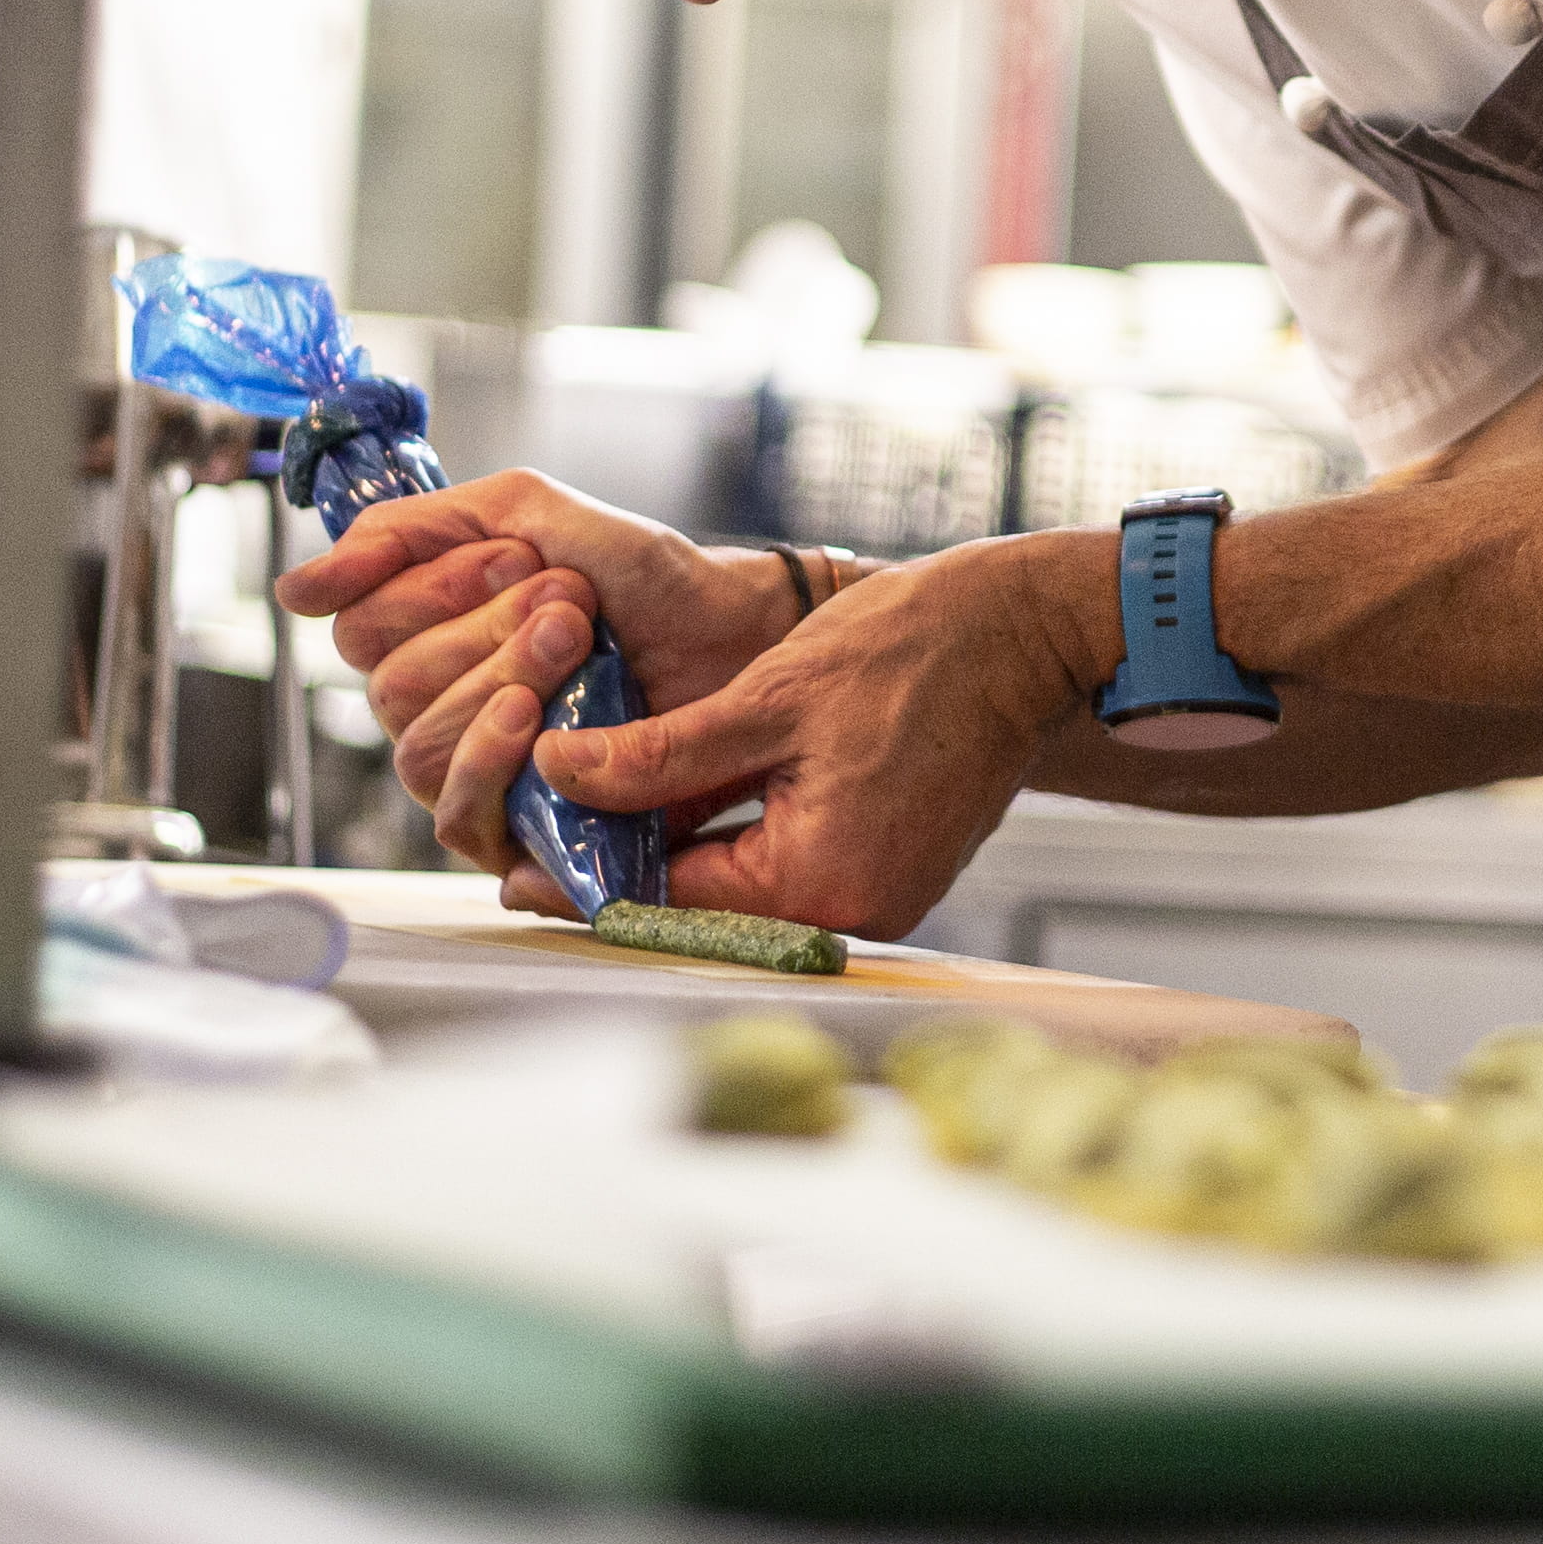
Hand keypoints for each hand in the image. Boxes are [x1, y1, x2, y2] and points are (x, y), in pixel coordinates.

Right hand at [275, 469, 793, 883]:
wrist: (738, 637)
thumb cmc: (644, 581)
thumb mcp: (528, 516)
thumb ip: (412, 529)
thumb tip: (295, 586)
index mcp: (428, 632)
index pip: (358, 623)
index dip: (427, 589)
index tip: (517, 560)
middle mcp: (437, 704)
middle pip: (386, 685)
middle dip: (478, 632)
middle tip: (566, 604)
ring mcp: (473, 769)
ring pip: (415, 744)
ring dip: (494, 682)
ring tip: (573, 643)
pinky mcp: (514, 832)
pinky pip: (454, 815)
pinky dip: (487, 759)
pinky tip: (532, 719)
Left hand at [529, 533, 1113, 942]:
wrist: (1026, 633)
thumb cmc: (916, 651)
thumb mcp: (766, 697)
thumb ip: (659, 753)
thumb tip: (559, 771)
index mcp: (819, 880)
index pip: (669, 901)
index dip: (584, 878)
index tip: (516, 868)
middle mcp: (852, 910)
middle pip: (706, 904)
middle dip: (627, 862)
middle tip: (546, 827)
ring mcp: (879, 896)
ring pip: (744, 887)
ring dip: (679, 848)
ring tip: (603, 802)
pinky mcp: (891, 870)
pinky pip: (790, 868)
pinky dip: (736, 838)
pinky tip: (684, 796)